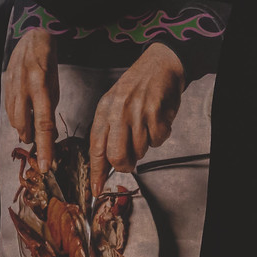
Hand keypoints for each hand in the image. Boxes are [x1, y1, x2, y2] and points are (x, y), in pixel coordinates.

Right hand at [3, 29, 57, 171]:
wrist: (33, 38)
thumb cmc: (49, 64)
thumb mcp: (56, 85)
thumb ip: (50, 108)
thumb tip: (49, 132)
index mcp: (41, 88)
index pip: (44, 124)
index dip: (45, 147)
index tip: (46, 165)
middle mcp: (24, 89)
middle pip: (24, 125)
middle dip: (31, 138)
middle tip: (38, 145)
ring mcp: (11, 87)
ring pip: (14, 119)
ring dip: (23, 128)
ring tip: (30, 131)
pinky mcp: (4, 86)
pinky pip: (8, 109)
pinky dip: (16, 118)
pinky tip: (22, 118)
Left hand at [90, 42, 185, 193]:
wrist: (160, 66)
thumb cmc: (136, 87)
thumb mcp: (113, 104)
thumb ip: (107, 131)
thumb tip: (105, 162)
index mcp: (104, 111)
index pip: (95, 149)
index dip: (96, 173)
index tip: (96, 190)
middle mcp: (118, 113)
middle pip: (117, 156)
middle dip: (124, 166)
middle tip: (129, 163)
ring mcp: (138, 114)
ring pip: (140, 151)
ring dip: (144, 147)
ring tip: (145, 129)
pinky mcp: (157, 115)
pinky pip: (157, 141)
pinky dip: (159, 136)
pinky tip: (156, 122)